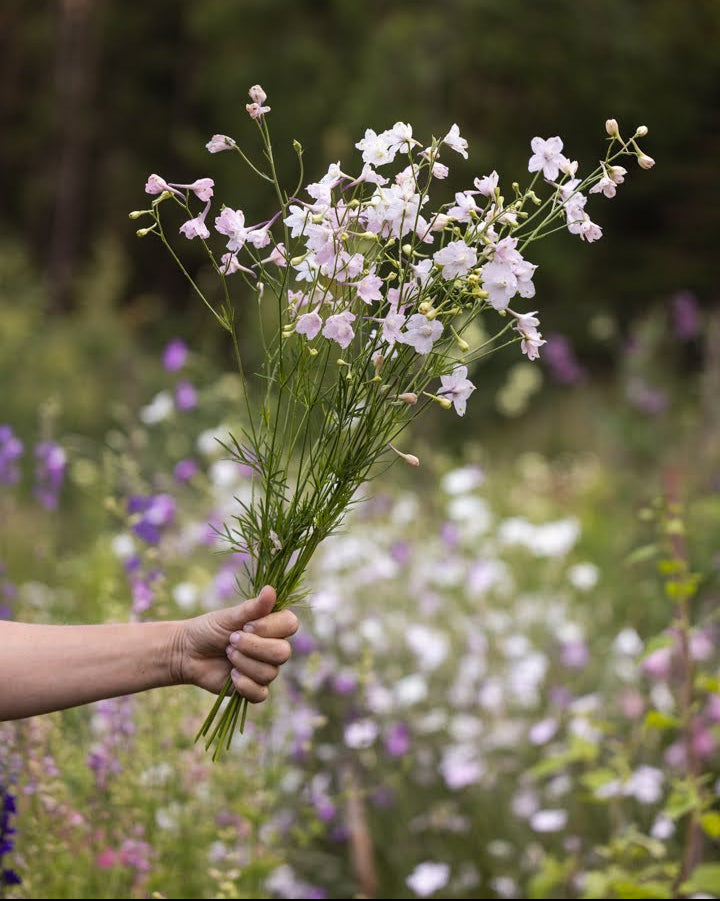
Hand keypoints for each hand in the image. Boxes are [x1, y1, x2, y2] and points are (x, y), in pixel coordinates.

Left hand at [174, 585, 298, 701]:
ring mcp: (265, 669)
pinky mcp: (254, 689)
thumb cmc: (210, 629)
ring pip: (269, 673)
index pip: (291, 624)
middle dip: (253, 647)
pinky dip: (244, 685)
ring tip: (227, 653)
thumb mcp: (229, 616)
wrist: (187, 652)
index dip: (270, 627)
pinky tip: (230, 675)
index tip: (246, 625)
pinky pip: (260, 693)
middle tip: (231, 640)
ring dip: (243, 662)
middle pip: (283, 652)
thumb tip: (271, 589)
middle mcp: (273, 647)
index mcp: (272, 625)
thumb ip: (253, 607)